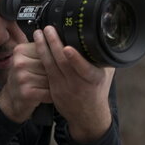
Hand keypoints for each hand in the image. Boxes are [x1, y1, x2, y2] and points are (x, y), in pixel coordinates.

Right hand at [0, 41, 51, 123]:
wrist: (10, 99)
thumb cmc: (25, 76)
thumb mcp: (28, 59)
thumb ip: (42, 50)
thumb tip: (63, 45)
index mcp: (20, 50)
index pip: (48, 50)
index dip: (55, 58)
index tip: (57, 63)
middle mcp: (19, 63)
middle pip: (50, 64)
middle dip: (57, 71)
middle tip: (57, 76)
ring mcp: (22, 78)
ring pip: (51, 78)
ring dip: (56, 84)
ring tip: (53, 85)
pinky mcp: (26, 93)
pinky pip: (49, 92)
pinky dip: (53, 95)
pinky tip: (51, 95)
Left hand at [34, 26, 113, 142]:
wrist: (88, 115)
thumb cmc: (98, 90)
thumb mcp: (107, 74)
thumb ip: (103, 58)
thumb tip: (103, 38)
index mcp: (94, 79)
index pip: (85, 69)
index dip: (75, 59)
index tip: (68, 49)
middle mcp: (78, 84)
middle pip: (63, 63)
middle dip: (54, 44)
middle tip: (48, 29)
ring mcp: (64, 87)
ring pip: (51, 66)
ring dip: (43, 48)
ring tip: (38, 34)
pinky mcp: (54, 90)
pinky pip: (46, 71)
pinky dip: (41, 58)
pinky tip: (37, 47)